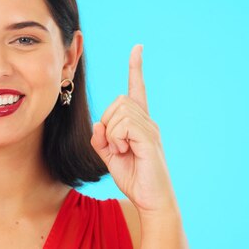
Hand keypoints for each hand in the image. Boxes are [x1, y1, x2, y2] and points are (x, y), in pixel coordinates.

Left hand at [90, 44, 177, 214]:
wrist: (151, 200)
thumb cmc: (134, 179)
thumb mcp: (109, 157)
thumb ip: (101, 139)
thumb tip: (97, 124)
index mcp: (139, 123)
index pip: (137, 89)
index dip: (136, 68)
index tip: (137, 47)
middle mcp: (147, 121)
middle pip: (119, 101)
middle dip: (108, 121)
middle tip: (115, 146)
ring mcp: (150, 129)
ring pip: (119, 112)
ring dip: (112, 133)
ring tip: (123, 151)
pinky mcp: (149, 138)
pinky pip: (124, 125)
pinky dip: (117, 138)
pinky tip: (125, 151)